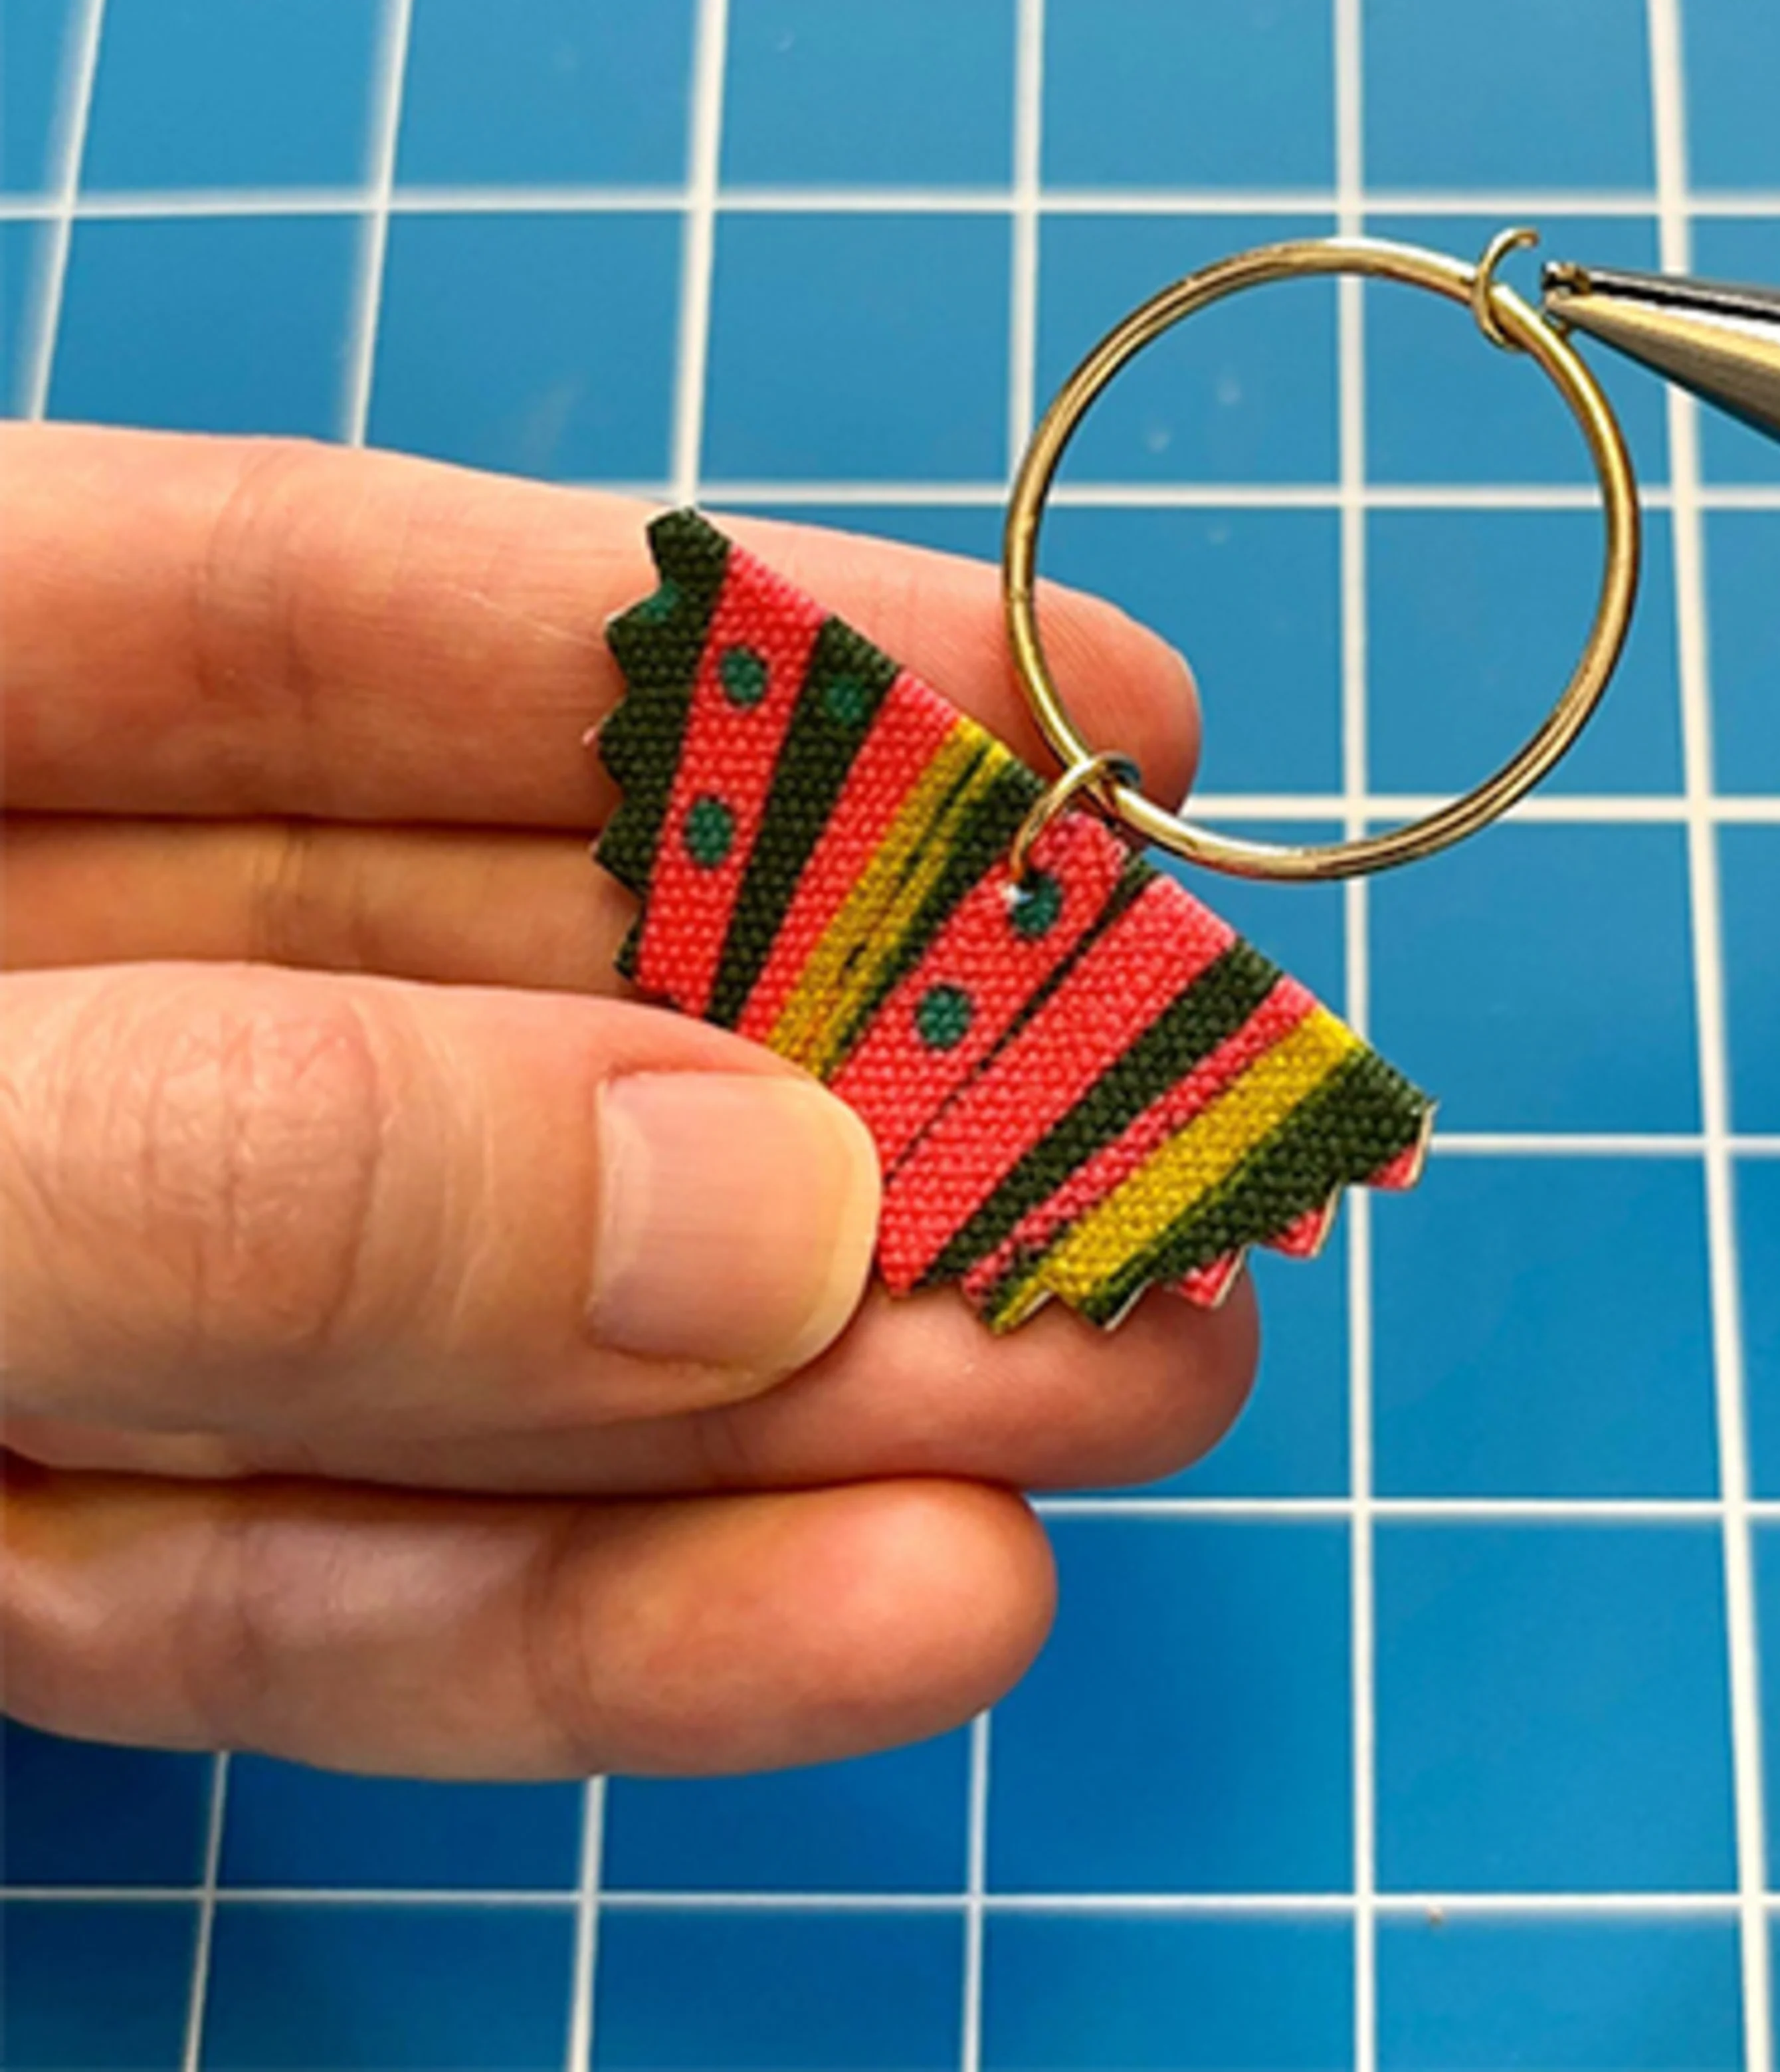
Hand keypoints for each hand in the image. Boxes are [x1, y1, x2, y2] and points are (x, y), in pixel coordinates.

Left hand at [0, 429, 1251, 1775]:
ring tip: (1133, 1399)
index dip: (766, 656)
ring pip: (461, 1328)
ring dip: (807, 1393)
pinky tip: (891, 1611)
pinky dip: (592, 1629)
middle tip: (1190, 1149)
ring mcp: (7, 1292)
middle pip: (491, 1003)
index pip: (358, 623)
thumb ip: (235, 1159)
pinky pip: (306, 1600)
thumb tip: (754, 1202)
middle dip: (853, 1090)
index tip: (1108, 720)